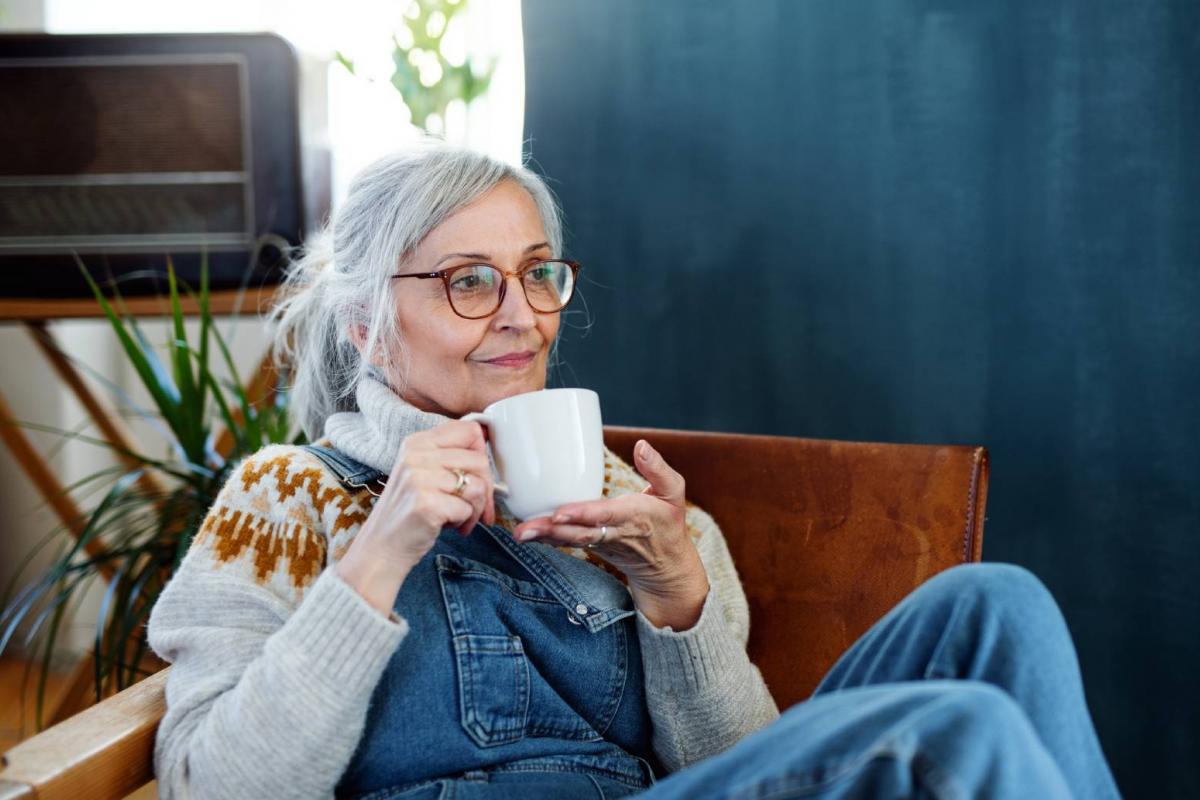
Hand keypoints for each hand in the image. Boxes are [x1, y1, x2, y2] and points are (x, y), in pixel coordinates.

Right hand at [337, 420, 494, 612]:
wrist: (381, 547)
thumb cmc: (408, 512)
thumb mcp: (422, 473)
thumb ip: (449, 457)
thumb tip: (486, 446)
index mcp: (417, 442)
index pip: (469, 431)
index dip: (481, 454)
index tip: (477, 474)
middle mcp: (416, 456)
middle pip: (479, 461)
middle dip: (486, 489)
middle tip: (474, 506)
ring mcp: (419, 479)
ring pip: (478, 486)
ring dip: (476, 509)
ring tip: (460, 518)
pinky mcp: (426, 504)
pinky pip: (468, 508)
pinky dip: (464, 521)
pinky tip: (448, 526)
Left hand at [513, 440, 709, 629]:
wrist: (666, 566)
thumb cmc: (668, 523)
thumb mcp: (674, 493)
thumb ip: (659, 469)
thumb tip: (641, 445)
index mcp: (634, 517)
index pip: (605, 516)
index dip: (582, 514)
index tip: (560, 512)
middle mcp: (614, 533)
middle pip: (580, 534)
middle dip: (552, 531)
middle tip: (524, 529)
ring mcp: (600, 544)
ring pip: (570, 541)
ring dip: (543, 537)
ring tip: (519, 533)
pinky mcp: (590, 547)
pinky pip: (566, 543)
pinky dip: (546, 539)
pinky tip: (526, 533)